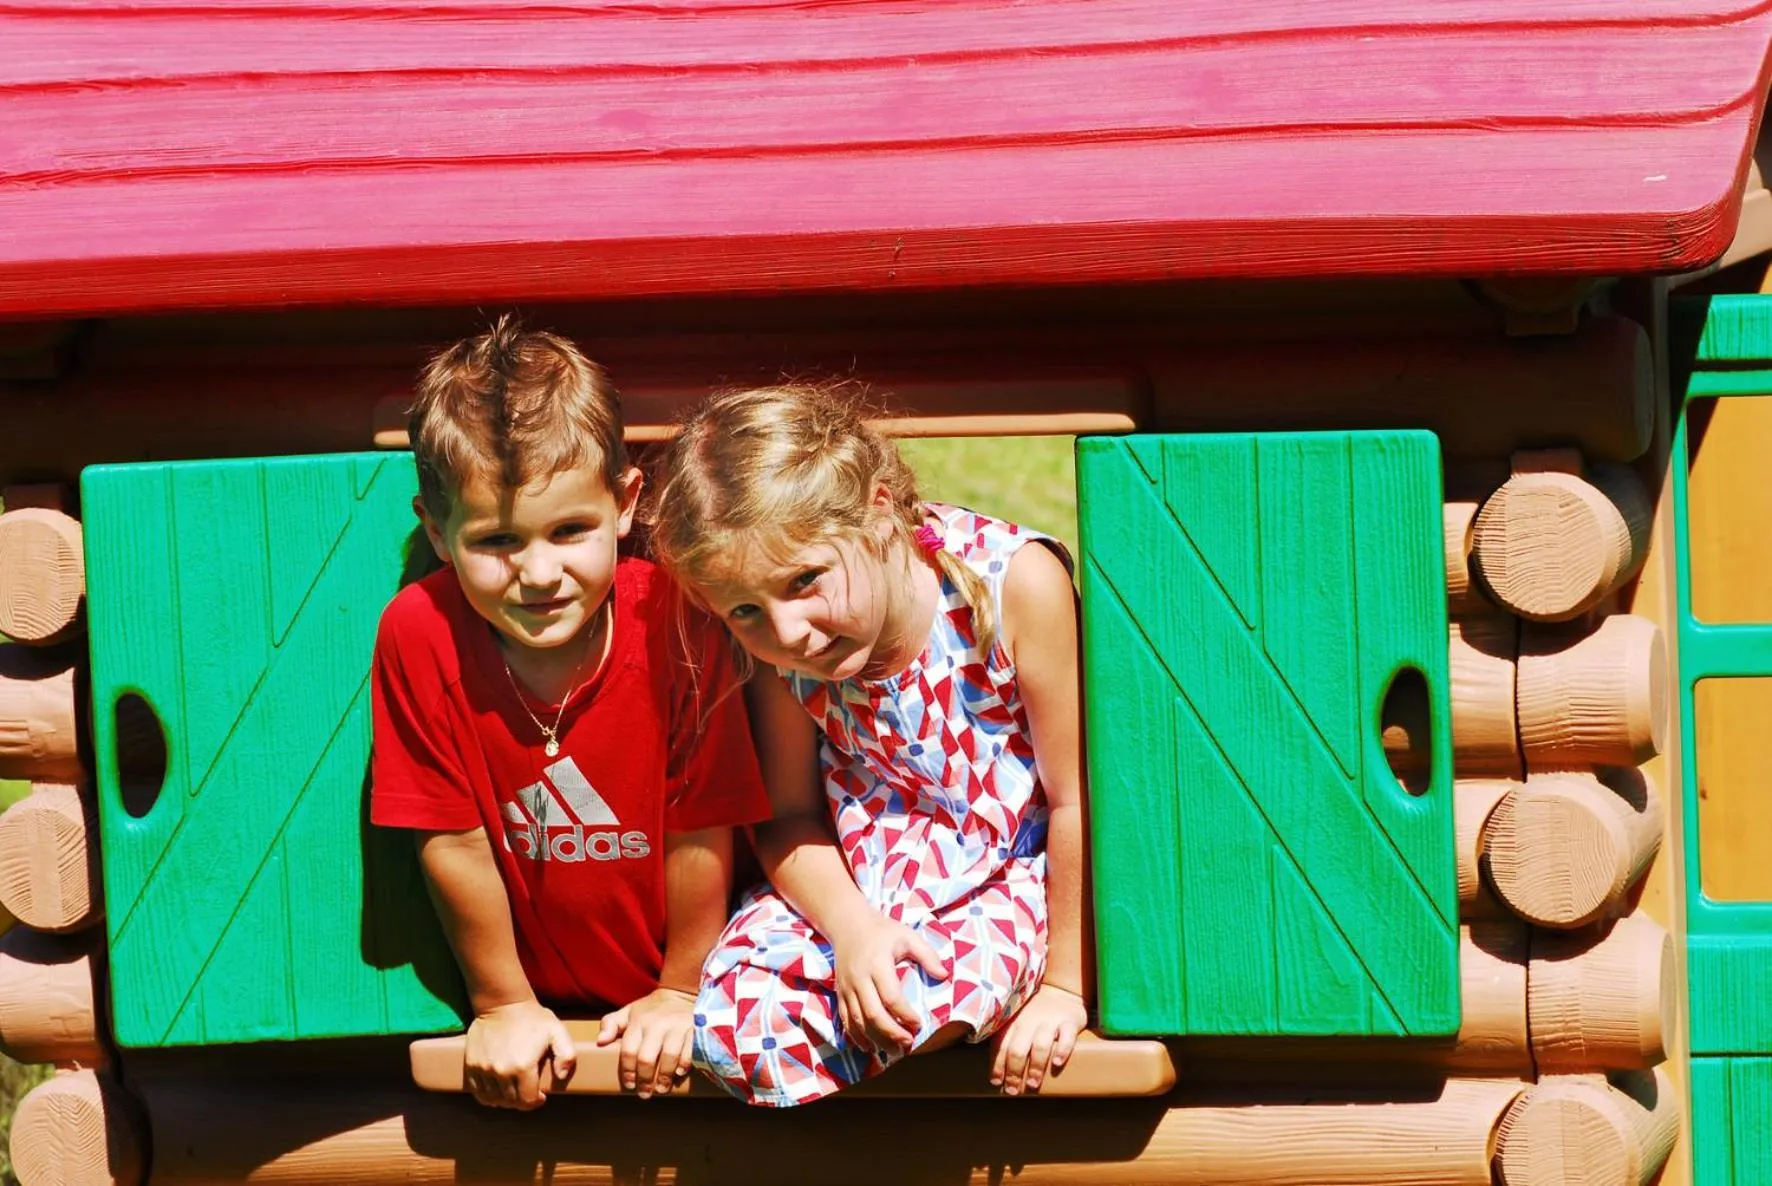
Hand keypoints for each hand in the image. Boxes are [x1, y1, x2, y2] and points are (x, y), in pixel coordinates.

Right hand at [463, 1000, 576, 1109]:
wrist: (502, 1003)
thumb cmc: (532, 1018)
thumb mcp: (557, 1031)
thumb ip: (567, 1055)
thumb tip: (561, 1076)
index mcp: (523, 1066)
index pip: (528, 1101)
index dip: (536, 1101)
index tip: (541, 1096)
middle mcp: (501, 1071)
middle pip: (511, 1102)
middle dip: (522, 1101)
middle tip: (528, 1092)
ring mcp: (484, 1069)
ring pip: (494, 1099)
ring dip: (505, 1100)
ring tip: (513, 1091)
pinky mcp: (471, 1065)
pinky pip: (478, 1092)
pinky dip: (488, 1096)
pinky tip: (498, 1089)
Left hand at [596, 987, 697, 1098]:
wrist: (681, 993)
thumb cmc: (650, 1010)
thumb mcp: (628, 1012)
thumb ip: (611, 1024)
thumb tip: (600, 1041)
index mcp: (638, 1021)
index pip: (628, 1051)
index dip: (627, 1071)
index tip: (630, 1085)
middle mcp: (657, 1024)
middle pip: (647, 1057)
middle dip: (644, 1079)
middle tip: (645, 1093)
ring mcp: (677, 1026)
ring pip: (668, 1056)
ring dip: (664, 1076)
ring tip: (661, 1088)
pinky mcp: (694, 1029)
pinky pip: (690, 1050)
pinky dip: (685, 1064)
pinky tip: (679, 1073)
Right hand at [829, 913, 947, 1053]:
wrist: (847, 924)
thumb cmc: (882, 931)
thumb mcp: (907, 936)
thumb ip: (927, 955)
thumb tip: (944, 975)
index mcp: (877, 964)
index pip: (891, 996)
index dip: (905, 1014)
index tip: (919, 1023)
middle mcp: (859, 978)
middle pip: (873, 1014)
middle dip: (891, 1033)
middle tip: (908, 1044)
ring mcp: (847, 988)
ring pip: (858, 1021)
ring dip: (876, 1040)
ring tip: (894, 1050)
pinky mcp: (839, 993)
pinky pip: (845, 1020)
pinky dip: (856, 1037)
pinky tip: (869, 1047)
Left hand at [991, 984, 1087, 1095]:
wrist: (1060, 991)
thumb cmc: (1033, 1014)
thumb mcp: (1016, 1022)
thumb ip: (1006, 1042)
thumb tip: (995, 1076)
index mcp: (1013, 1023)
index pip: (1001, 1046)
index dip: (997, 1066)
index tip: (997, 1083)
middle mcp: (1029, 1021)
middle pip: (1017, 1049)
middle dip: (1014, 1072)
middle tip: (1014, 1090)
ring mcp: (1050, 1021)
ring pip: (1040, 1045)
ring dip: (1035, 1067)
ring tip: (1033, 1084)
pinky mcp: (1069, 1021)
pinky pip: (1066, 1036)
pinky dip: (1062, 1050)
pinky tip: (1058, 1063)